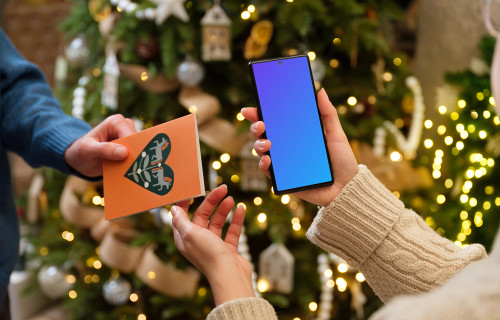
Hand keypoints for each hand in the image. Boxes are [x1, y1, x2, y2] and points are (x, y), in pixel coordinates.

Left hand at [64, 114, 135, 176]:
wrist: (79, 160)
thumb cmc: (80, 151)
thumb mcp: (87, 150)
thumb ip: (104, 150)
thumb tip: (124, 152)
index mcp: (116, 122)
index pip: (131, 136)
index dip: (133, 149)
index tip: (133, 164)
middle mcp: (125, 127)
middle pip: (139, 143)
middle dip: (137, 156)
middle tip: (134, 170)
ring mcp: (129, 139)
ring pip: (141, 151)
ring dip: (136, 162)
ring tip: (132, 173)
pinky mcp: (131, 149)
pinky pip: (138, 157)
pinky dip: (134, 166)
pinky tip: (131, 174)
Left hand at [171, 185, 254, 304]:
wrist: (229, 275)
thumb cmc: (208, 254)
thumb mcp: (190, 233)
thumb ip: (181, 220)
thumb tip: (174, 208)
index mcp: (184, 238)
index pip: (182, 215)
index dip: (187, 202)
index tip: (194, 190)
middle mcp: (197, 241)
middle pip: (203, 216)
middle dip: (212, 202)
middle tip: (222, 189)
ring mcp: (213, 245)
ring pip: (217, 222)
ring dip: (224, 210)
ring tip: (231, 199)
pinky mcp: (227, 249)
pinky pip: (231, 231)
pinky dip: (236, 220)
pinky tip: (241, 209)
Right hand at [241, 88, 358, 206]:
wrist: (347, 188)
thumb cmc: (342, 161)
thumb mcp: (336, 134)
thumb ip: (328, 113)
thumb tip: (320, 90)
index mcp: (296, 134)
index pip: (275, 121)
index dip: (260, 114)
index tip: (252, 108)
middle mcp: (287, 147)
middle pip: (264, 134)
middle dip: (256, 127)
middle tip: (261, 125)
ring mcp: (283, 163)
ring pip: (261, 151)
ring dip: (258, 145)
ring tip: (267, 144)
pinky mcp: (283, 179)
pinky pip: (267, 171)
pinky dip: (263, 164)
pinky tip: (267, 160)